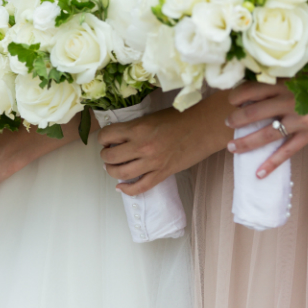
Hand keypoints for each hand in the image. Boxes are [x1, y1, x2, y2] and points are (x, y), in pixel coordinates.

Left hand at [98, 96, 232, 195]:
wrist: (204, 127)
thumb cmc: (179, 118)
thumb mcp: (150, 117)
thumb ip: (134, 128)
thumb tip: (118, 138)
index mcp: (137, 128)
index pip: (107, 136)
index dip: (102, 138)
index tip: (105, 139)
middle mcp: (142, 146)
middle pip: (110, 156)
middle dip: (105, 155)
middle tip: (108, 153)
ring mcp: (152, 162)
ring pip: (121, 173)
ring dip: (111, 171)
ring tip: (112, 167)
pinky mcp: (162, 174)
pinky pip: (140, 187)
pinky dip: (127, 189)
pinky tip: (120, 187)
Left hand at [225, 66, 307, 176]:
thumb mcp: (306, 70)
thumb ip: (287, 78)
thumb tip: (266, 81)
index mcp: (287, 82)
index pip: (252, 88)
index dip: (237, 95)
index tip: (230, 99)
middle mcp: (289, 100)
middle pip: (252, 112)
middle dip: (235, 119)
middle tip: (226, 123)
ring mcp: (300, 119)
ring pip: (265, 134)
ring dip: (245, 142)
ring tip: (231, 147)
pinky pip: (286, 151)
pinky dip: (271, 164)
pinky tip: (258, 173)